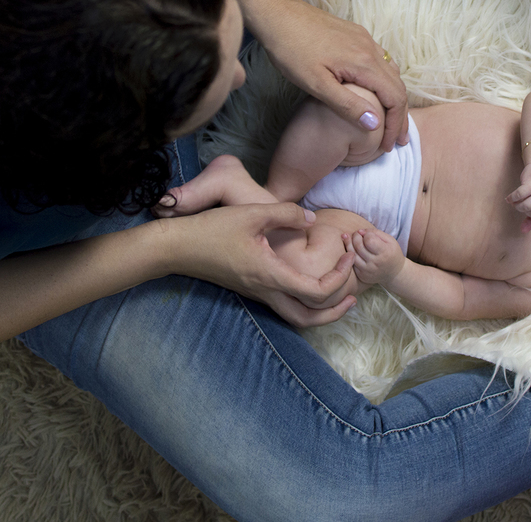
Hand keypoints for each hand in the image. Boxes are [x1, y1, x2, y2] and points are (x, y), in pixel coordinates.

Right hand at [166, 202, 355, 325]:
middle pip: (310, 318)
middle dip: (337, 309)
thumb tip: (312, 219)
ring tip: (339, 293)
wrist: (177, 248)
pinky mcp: (251, 289)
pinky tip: (309, 282)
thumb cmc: (211, 229)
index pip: (316, 291)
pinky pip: (284, 306)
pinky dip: (305, 302)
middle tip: (354, 289)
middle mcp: (266, 291)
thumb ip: (286, 214)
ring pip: (296, 317)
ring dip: (322, 311)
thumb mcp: (251, 213)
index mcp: (270, 274)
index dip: (339, 278)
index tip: (347, 256)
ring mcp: (258, 293)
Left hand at [255, 0, 409, 148]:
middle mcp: (371, 48)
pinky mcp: (355, 34)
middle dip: (401, 115)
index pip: (395, 98)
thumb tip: (375, 124)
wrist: (277, 14)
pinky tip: (376, 92)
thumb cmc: (291, 50)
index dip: (395, 124)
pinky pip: (380, 61)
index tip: (389, 146)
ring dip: (395, 98)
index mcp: (364, 63)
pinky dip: (385, 82)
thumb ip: (347, 104)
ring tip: (391, 121)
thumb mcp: (316, 84)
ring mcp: (364, 39)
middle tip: (398, 140)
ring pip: (391, 72)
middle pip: (398, 86)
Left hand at [344, 228, 404, 285]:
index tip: (368, 234)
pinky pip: (351, 262)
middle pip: (358, 246)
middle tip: (357, 234)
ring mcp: (368, 271)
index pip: (369, 240)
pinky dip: (349, 254)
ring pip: (352, 254)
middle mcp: (376, 263)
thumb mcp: (389, 240)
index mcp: (385, 253)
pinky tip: (352, 249)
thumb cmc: (391, 253)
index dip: (367, 234)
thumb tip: (359, 231)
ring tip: (348, 237)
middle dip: (355, 236)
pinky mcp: (362, 276)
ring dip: (348, 243)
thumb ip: (375, 232)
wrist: (394, 273)